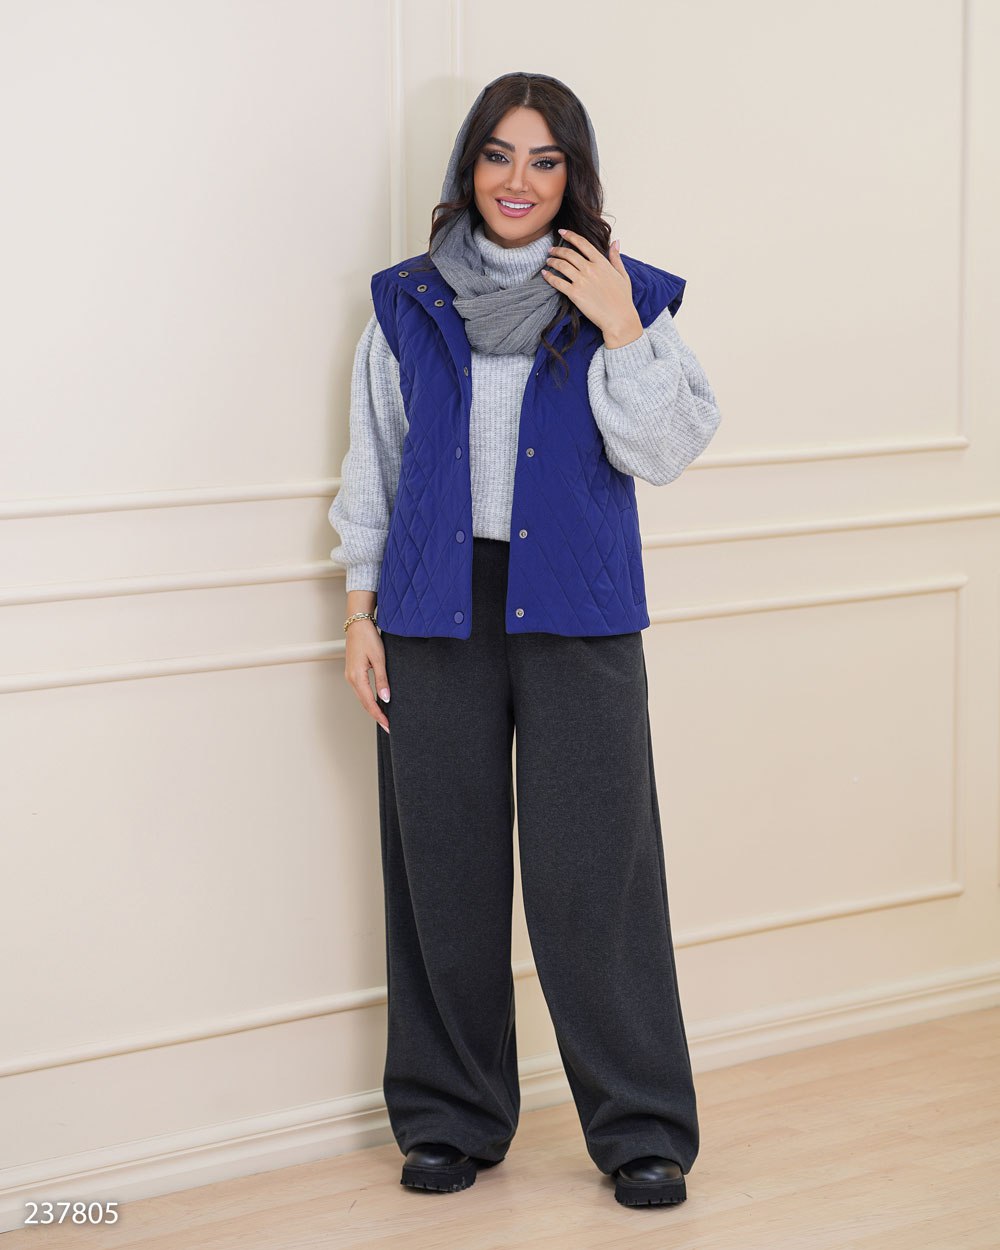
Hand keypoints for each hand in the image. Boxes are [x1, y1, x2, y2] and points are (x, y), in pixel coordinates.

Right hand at [345, 619, 390, 732]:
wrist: (358, 624)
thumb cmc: (368, 638)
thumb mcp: (379, 659)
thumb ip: (382, 680)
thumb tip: (385, 698)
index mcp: (357, 677)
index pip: (369, 703)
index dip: (379, 715)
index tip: (388, 726)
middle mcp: (351, 679)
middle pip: (364, 703)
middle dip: (377, 715)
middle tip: (388, 726)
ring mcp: (351, 676)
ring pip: (362, 698)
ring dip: (373, 708)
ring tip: (385, 717)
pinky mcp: (353, 672)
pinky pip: (361, 690)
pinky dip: (369, 699)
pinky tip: (377, 702)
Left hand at [542, 229, 642, 344]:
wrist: (619, 319)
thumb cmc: (623, 299)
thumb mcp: (623, 275)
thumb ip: (616, 258)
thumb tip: (616, 242)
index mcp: (602, 262)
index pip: (583, 243)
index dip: (570, 235)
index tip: (562, 232)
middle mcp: (590, 269)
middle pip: (569, 253)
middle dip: (557, 250)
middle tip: (551, 250)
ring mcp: (582, 281)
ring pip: (562, 265)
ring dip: (552, 261)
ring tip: (548, 261)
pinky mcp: (575, 294)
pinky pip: (558, 282)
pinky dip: (549, 277)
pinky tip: (544, 274)